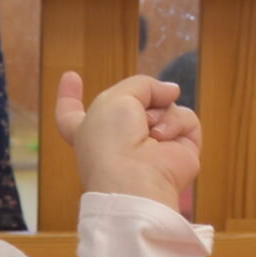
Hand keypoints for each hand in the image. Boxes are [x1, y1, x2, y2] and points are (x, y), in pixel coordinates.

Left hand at [56, 70, 200, 213]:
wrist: (135, 180)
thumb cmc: (113, 144)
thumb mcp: (115, 99)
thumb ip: (141, 85)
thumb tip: (172, 92)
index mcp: (89, 130)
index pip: (74, 110)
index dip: (69, 94)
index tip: (70, 76)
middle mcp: (118, 137)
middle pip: (132, 102)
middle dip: (134, 100)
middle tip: (134, 116)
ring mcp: (151, 143)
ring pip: (163, 106)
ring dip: (157, 113)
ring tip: (150, 133)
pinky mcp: (179, 150)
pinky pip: (185, 119)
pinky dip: (176, 124)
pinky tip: (163, 139)